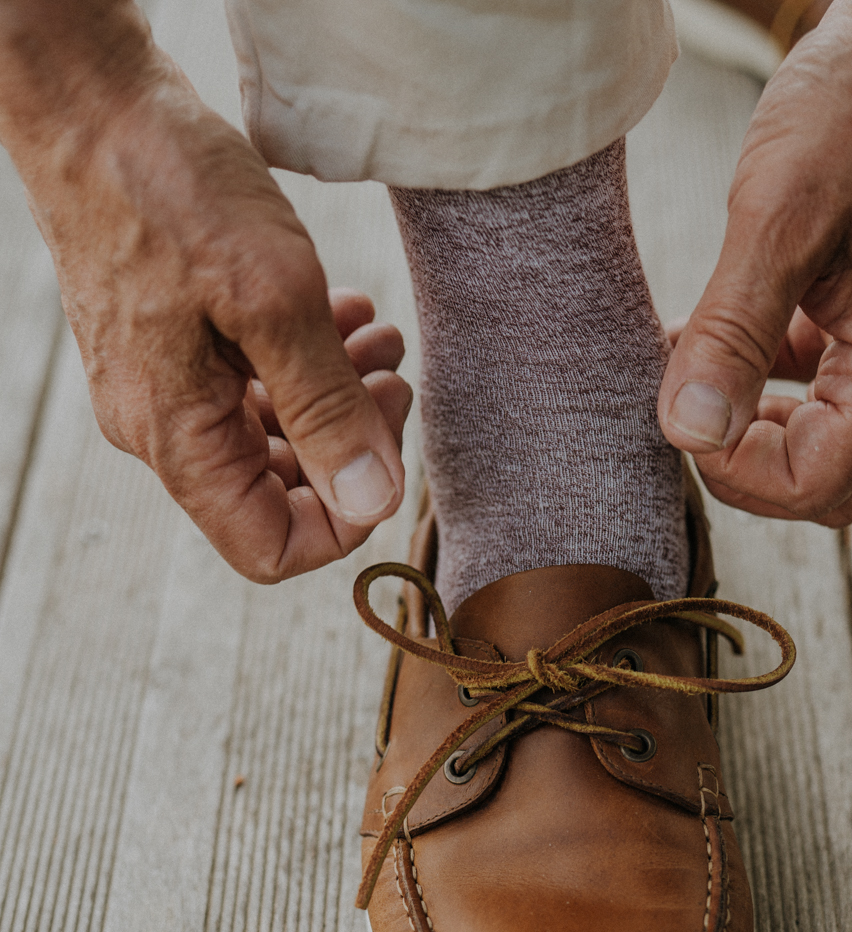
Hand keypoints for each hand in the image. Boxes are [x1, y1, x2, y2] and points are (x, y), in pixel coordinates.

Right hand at [2, 7, 407, 580]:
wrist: (95, 101)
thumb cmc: (171, 187)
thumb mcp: (275, 301)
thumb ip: (325, 411)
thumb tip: (371, 501)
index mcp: (180, 437)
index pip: (269, 546)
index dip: (342, 523)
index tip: (388, 460)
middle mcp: (168, 427)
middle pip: (281, 490)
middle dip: (354, 445)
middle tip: (394, 382)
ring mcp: (170, 386)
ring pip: (277, 430)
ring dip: (341, 395)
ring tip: (381, 340)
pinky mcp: (180, 345)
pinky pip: (257, 382)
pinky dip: (311, 362)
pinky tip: (345, 317)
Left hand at [658, 0, 851, 525]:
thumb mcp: (778, 220)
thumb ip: (732, 333)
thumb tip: (690, 431)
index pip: (817, 483)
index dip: (736, 468)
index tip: (681, 415)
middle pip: (826, 486)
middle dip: (746, 466)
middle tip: (686, 407)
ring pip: (819, 448)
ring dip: (749, 431)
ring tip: (693, 373)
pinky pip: (812, 394)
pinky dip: (757, 388)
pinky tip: (711, 346)